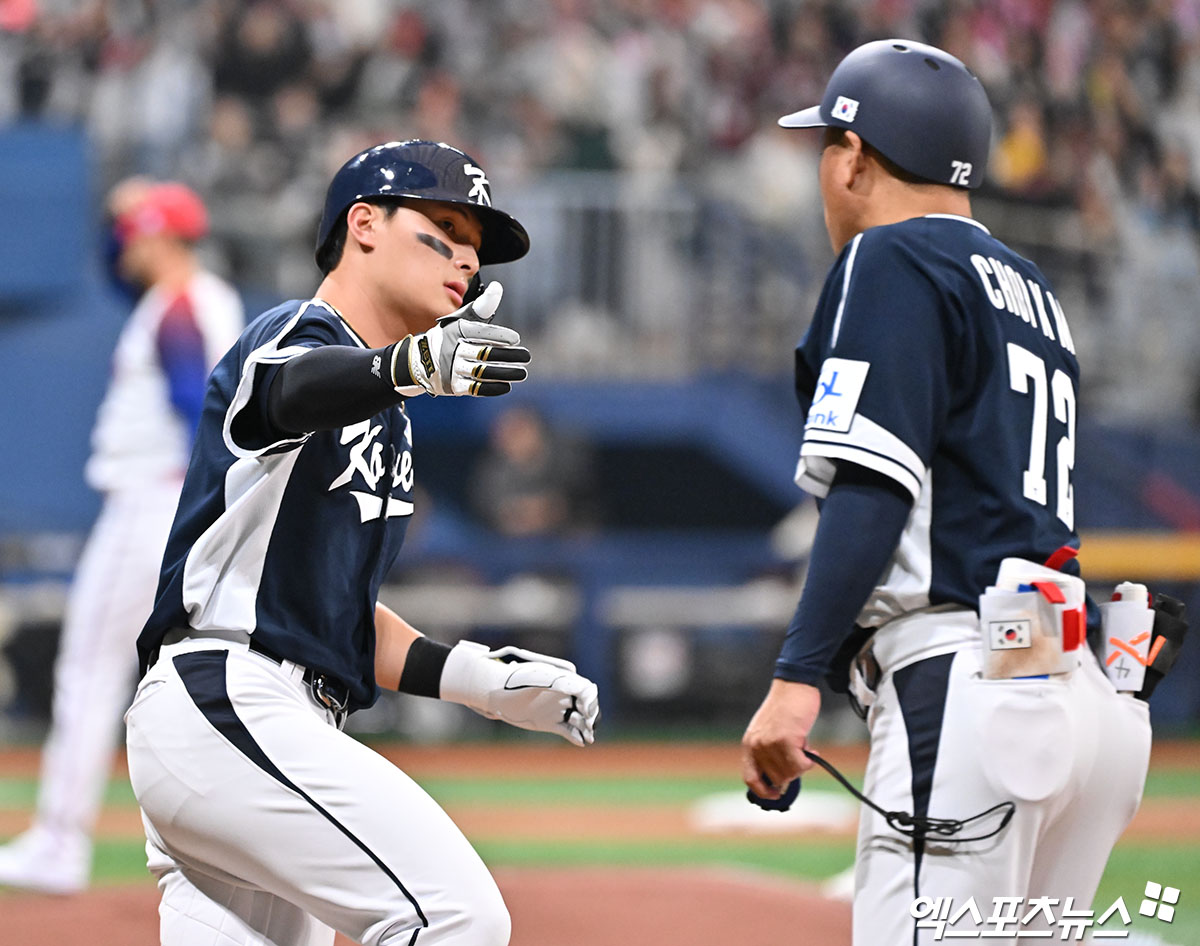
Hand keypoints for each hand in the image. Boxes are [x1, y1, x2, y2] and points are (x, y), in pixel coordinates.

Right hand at [396, 282, 529, 396]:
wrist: (421, 360)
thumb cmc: (451, 336)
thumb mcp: (463, 319)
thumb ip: (482, 306)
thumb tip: (497, 287)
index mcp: (457, 331)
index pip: (480, 333)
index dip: (499, 336)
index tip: (515, 339)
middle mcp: (453, 349)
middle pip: (484, 353)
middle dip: (507, 356)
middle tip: (526, 356)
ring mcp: (452, 368)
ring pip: (482, 371)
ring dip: (504, 373)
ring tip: (522, 373)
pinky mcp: (453, 385)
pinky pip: (474, 388)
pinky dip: (491, 388)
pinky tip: (506, 385)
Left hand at [440, 641, 599, 745]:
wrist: (498, 692)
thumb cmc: (518, 679)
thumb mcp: (542, 677)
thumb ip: (564, 682)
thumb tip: (585, 690)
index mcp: (566, 680)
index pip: (587, 690)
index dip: (592, 700)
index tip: (585, 710)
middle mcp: (564, 696)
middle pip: (587, 706)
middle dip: (592, 715)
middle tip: (588, 725)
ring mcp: (558, 710)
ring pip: (579, 721)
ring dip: (587, 728)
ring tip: (588, 737)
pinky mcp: (550, 723)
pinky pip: (568, 731)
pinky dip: (576, 737)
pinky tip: (581, 742)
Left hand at [741, 679, 820, 798]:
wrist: (793, 685)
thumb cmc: (785, 708)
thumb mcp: (768, 732)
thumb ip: (770, 753)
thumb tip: (781, 781)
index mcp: (749, 745)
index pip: (750, 778)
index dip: (763, 792)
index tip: (776, 795)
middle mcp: (756, 746)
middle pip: (776, 779)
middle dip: (791, 773)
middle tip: (799, 757)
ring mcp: (770, 744)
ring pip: (789, 774)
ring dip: (801, 765)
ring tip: (804, 747)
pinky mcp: (786, 740)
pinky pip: (800, 765)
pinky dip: (808, 762)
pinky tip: (811, 749)